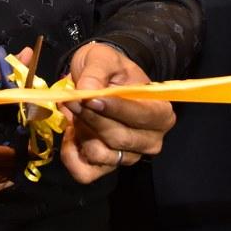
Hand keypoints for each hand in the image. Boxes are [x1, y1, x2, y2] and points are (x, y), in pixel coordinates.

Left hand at [58, 42, 172, 183]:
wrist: (101, 79)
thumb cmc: (109, 69)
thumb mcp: (103, 58)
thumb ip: (96, 72)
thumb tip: (87, 91)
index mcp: (160, 113)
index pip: (140, 117)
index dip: (114, 110)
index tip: (90, 98)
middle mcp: (150, 140)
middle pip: (118, 139)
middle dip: (89, 118)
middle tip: (70, 99)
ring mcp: (128, 157)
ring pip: (99, 154)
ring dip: (80, 132)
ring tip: (75, 113)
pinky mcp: (106, 167)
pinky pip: (85, 172)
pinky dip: (71, 155)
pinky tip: (70, 134)